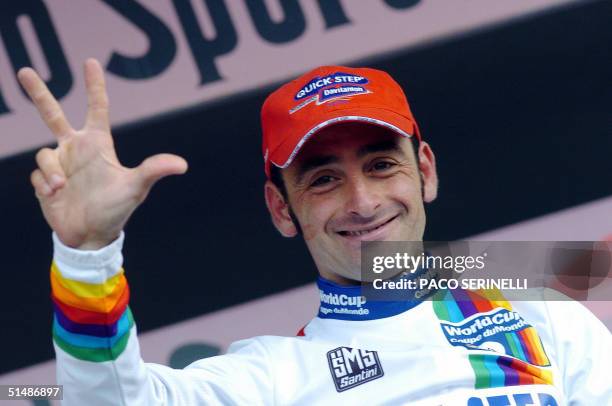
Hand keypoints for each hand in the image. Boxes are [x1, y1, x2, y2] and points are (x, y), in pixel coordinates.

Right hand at [19, 59, 187, 249]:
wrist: (91, 236)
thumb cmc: (116, 210)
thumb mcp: (136, 187)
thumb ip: (153, 171)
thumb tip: (182, 164)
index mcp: (98, 145)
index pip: (97, 108)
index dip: (95, 86)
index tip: (91, 62)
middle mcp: (76, 149)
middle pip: (53, 114)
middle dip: (38, 93)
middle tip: (24, 70)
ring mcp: (59, 164)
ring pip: (44, 154)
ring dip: (53, 171)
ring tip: (64, 187)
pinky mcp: (44, 181)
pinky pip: (38, 174)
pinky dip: (46, 184)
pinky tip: (57, 196)